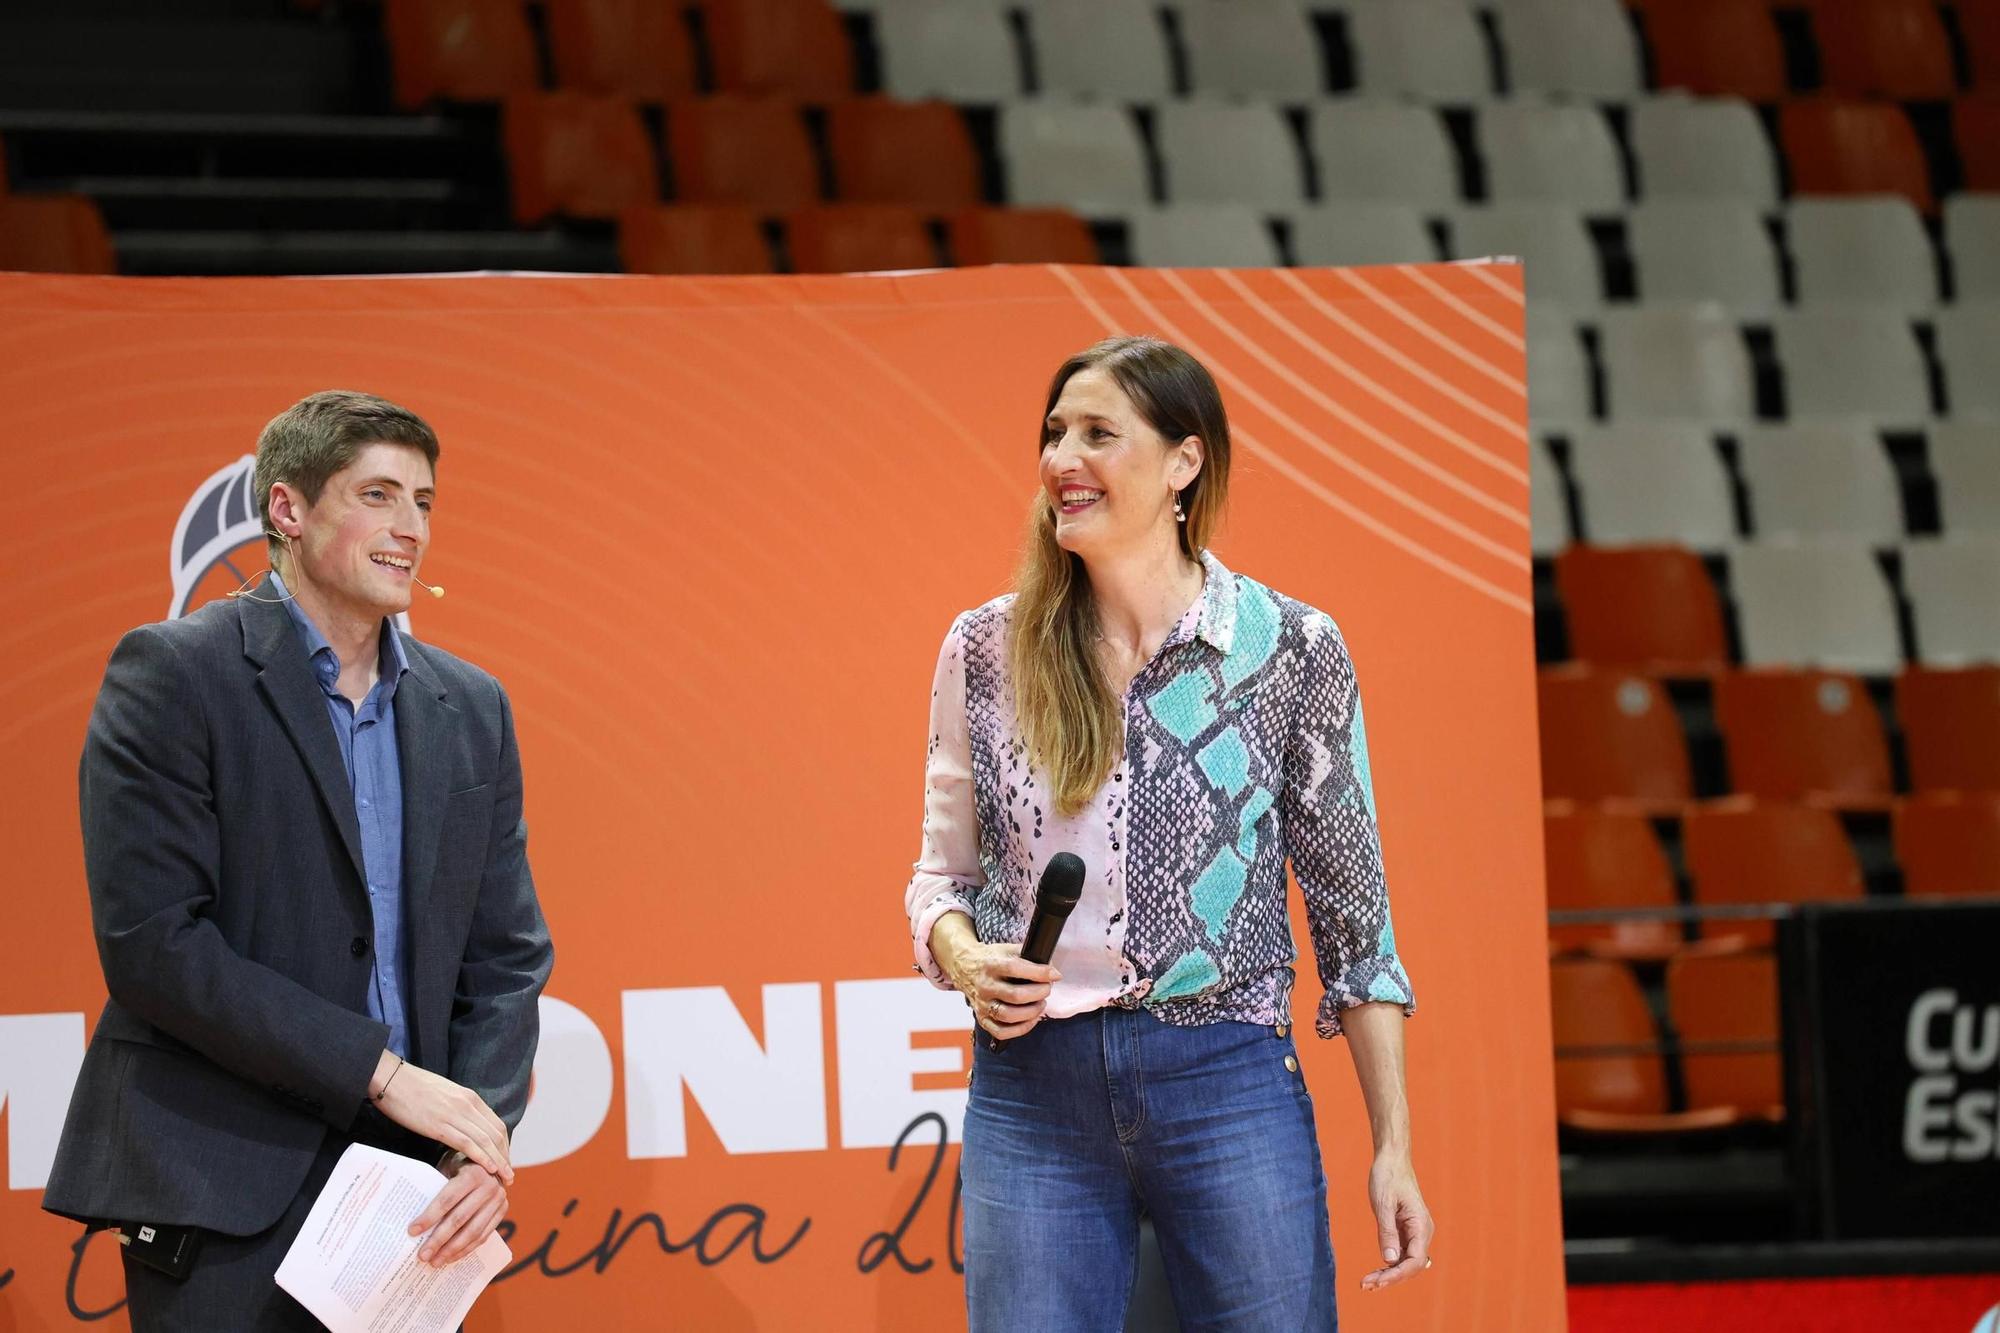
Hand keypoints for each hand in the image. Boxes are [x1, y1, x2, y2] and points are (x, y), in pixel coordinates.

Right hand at [372, 1055, 513, 1183]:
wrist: (391, 1078)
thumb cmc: (413, 1087)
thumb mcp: (445, 1094)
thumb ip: (459, 1107)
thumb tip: (465, 1125)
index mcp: (470, 1097)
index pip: (497, 1125)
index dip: (505, 1146)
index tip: (505, 1162)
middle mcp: (467, 1105)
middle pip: (496, 1135)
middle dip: (505, 1157)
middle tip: (509, 1176)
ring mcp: (454, 1115)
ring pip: (485, 1141)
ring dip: (498, 1162)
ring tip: (505, 1179)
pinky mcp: (439, 1126)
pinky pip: (467, 1144)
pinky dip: (481, 1158)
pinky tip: (489, 1170)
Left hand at [407, 1153, 508, 1266]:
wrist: (487, 1162)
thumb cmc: (458, 1168)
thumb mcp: (447, 1168)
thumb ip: (435, 1189)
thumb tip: (412, 1220)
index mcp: (473, 1173)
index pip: (447, 1200)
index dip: (429, 1216)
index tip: (412, 1231)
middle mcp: (489, 1186)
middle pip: (460, 1218)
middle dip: (439, 1239)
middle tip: (422, 1255)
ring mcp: (499, 1200)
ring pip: (473, 1231)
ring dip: (452, 1249)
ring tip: (435, 1261)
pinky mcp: (503, 1212)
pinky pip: (483, 1236)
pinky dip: (466, 1249)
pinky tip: (451, 1257)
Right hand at [938, 933, 1059, 1039]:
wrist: (964, 967)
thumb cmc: (990, 959)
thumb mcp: (1006, 949)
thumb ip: (1028, 957)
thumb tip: (1051, 970)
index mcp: (990, 965)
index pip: (1016, 969)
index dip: (1040, 973)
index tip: (1054, 975)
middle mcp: (985, 986)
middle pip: (1016, 996)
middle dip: (1039, 993)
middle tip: (1047, 989)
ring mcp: (982, 1004)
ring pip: (1009, 1016)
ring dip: (1032, 1012)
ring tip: (1041, 1004)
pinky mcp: (982, 1018)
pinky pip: (1001, 1032)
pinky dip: (1020, 1029)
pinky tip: (1031, 1019)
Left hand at [1359, 1150, 1433, 1290]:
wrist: (1391, 1159)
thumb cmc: (1388, 1177)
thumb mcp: (1383, 1204)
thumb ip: (1387, 1232)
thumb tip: (1389, 1261)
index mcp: (1421, 1225)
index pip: (1414, 1261)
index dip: (1396, 1275)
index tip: (1377, 1281)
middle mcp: (1422, 1232)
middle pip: (1410, 1265)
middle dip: (1390, 1278)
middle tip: (1365, 1285)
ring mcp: (1415, 1232)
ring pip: (1405, 1261)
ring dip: (1388, 1274)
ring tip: (1367, 1283)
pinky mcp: (1405, 1230)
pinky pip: (1400, 1253)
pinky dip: (1388, 1263)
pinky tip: (1375, 1272)